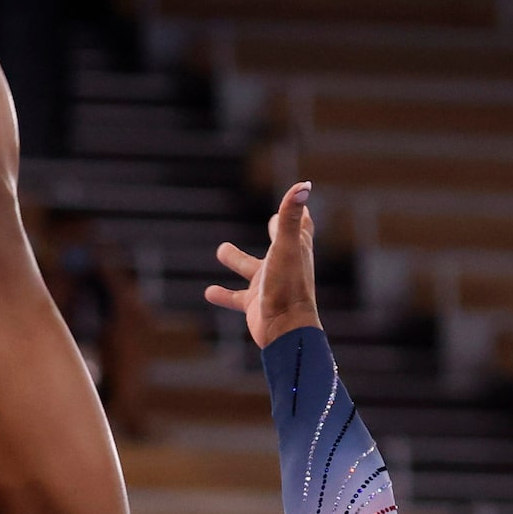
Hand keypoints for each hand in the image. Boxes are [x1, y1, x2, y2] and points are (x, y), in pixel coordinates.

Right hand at [206, 181, 320, 347]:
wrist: (285, 329)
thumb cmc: (288, 285)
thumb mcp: (286, 245)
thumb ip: (290, 215)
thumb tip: (304, 184)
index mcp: (296, 250)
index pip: (302, 226)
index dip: (301, 213)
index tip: (301, 198)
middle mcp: (283, 266)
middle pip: (281, 244)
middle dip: (277, 230)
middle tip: (273, 220)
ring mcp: (268, 286)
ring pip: (250, 269)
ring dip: (237, 259)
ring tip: (220, 249)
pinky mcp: (254, 304)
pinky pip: (235, 297)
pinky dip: (222, 294)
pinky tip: (208, 291)